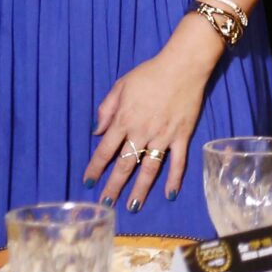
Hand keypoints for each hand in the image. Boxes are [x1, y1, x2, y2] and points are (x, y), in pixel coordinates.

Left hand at [85, 49, 210, 211]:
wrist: (183, 65)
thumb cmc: (150, 73)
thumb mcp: (121, 85)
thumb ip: (106, 109)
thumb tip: (97, 132)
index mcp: (124, 120)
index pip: (105, 150)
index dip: (95, 168)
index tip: (88, 182)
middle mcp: (141, 132)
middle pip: (124, 164)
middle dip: (113, 186)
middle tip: (106, 204)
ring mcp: (163, 136)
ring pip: (149, 168)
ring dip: (140, 189)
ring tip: (132, 206)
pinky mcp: (181, 136)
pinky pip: (178, 161)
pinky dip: (174, 178)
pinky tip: (170, 194)